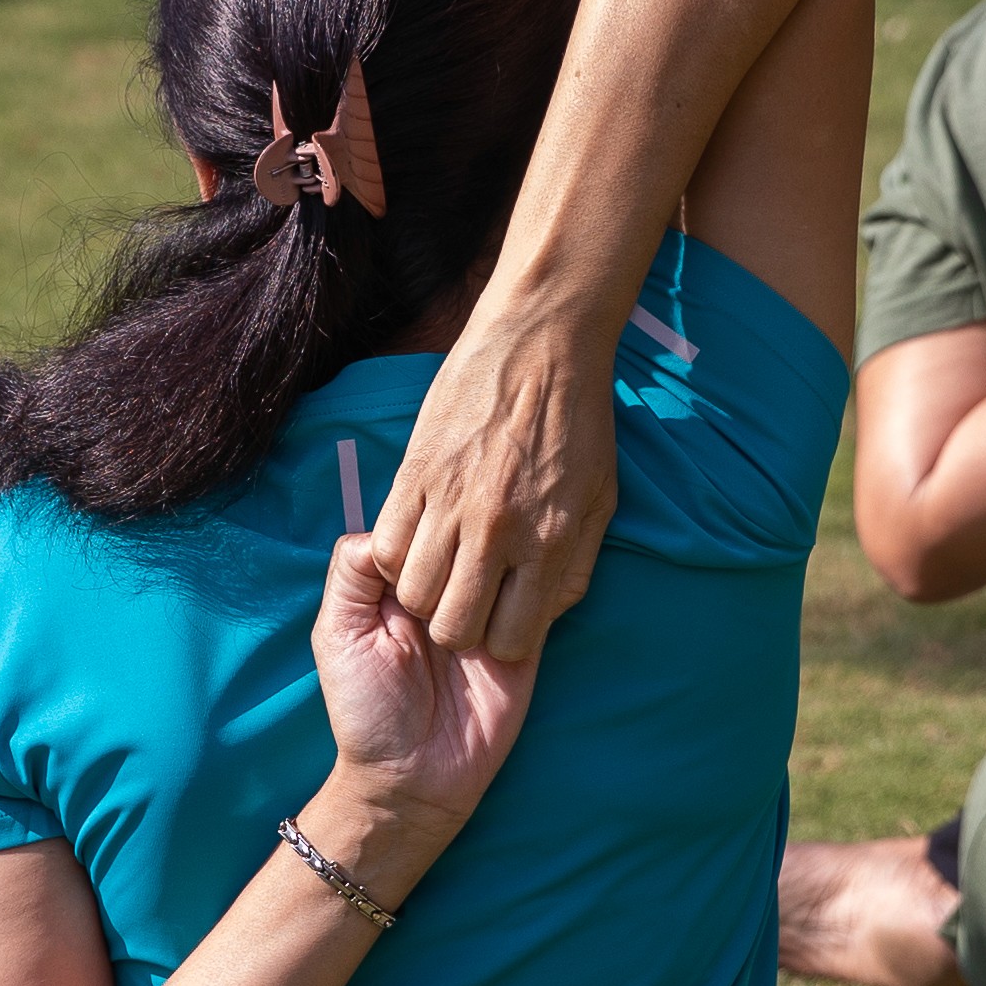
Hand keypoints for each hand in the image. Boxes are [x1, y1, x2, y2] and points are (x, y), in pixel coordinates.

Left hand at [307, 526, 534, 848]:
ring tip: (462, 634)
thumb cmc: (366, 707)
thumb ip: (351, 571)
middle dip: (455, 557)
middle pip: (468, 533)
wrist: (414, 779)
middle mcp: (451, 586)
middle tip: (432, 610)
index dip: (418, 530)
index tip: (407, 559)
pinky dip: (530, 599)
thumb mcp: (338, 632)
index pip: (421, 523)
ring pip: (506, 558)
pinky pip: (541, 598)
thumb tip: (386, 525)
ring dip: (489, 584)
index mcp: (403, 580)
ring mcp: (492, 608)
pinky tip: (503, 621)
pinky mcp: (527, 636)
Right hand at [373, 289, 618, 667]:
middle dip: (458, 627)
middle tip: (465, 597)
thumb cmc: (579, 423)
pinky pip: (384, 545)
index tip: (501, 619)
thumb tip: (542, 616)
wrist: (542, 344)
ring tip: (439, 570)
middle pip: (454, 627)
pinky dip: (395, 555)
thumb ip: (573, 569)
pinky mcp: (414, 473)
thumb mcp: (600, 503)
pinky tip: (416, 539)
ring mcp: (452, 502)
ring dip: (423, 593)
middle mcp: (498, 530)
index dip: (502, 641)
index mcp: (548, 542)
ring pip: (413, 592)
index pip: (510, 641)